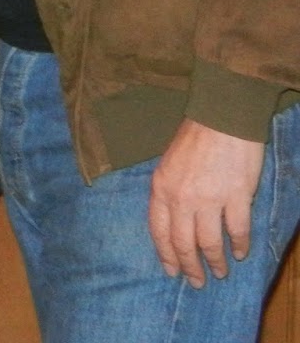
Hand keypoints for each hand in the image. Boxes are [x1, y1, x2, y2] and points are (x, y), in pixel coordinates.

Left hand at [149, 119, 264, 286]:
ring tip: (220, 273)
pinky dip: (239, 246)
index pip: (158, 231)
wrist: (221, 119)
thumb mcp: (168, 164)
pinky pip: (237, 231)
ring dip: (215, 262)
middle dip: (190, 266)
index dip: (166, 254)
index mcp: (161, 188)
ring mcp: (209, 199)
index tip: (171, 271)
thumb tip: (174, 219)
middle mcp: (181, 198)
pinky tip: (241, 253)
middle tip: (197, 282)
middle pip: (183, 242)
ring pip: (210, 243)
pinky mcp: (236, 197)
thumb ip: (169, 191)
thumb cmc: (194, 138)